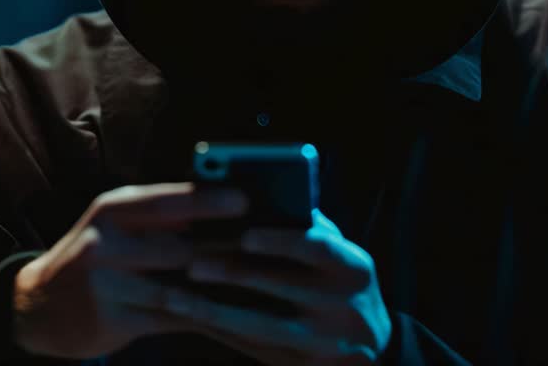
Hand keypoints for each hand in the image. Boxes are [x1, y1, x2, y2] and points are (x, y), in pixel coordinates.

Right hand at [11, 182, 248, 359]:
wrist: (37, 306)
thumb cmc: (92, 256)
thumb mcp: (114, 223)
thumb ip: (157, 215)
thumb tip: (219, 207)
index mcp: (112, 210)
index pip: (166, 202)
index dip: (208, 201)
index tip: (246, 201)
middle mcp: (106, 244)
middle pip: (179, 247)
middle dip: (225, 249)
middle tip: (267, 246)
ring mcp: (108, 285)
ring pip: (179, 288)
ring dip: (220, 288)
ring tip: (260, 283)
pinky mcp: (114, 320)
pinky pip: (170, 319)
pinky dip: (204, 317)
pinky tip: (233, 316)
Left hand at [174, 209, 392, 365]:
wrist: (372, 353)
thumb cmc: (344, 287)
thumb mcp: (343, 256)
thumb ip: (311, 229)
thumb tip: (263, 198)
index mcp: (352, 268)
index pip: (316, 248)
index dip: (281, 241)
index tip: (245, 235)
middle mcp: (342, 306)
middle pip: (279, 286)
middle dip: (231, 273)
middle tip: (192, 263)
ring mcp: (321, 341)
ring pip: (257, 325)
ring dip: (212, 308)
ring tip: (175, 296)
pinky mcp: (300, 365)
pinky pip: (250, 346)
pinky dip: (216, 329)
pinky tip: (188, 317)